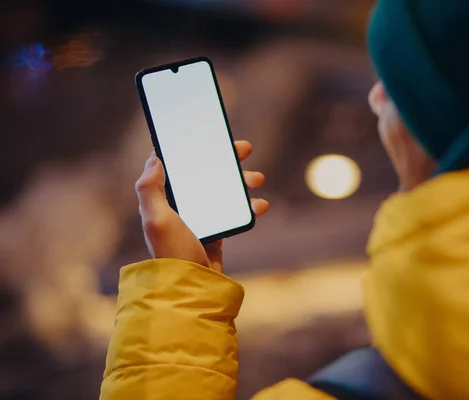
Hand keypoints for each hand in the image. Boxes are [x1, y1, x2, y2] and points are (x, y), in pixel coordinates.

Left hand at [135, 141, 268, 272]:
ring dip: (243, 181)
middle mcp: (183, 206)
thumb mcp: (155, 219)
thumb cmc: (173, 253)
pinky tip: (260, 205)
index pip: (179, 166)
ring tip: (258, 179)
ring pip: (225, 190)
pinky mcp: (217, 232)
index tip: (211, 135)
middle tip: (244, 149)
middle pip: (206, 174)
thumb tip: (154, 158)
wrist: (193, 287)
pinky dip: (249, 207)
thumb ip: (149, 189)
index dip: (194, 148)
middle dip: (226, 160)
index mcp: (166, 199)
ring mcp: (202, 219)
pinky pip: (236, 212)